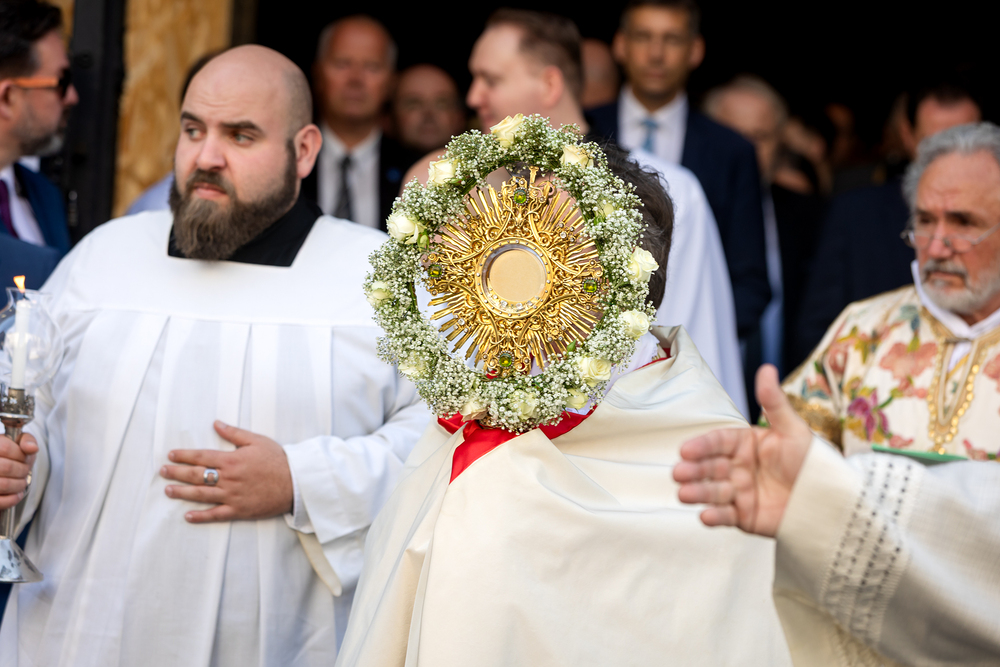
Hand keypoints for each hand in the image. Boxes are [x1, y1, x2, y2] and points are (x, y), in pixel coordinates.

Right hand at [0, 433, 37, 509]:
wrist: (2, 469)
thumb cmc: (10, 456)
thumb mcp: (18, 443)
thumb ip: (27, 440)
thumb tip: (32, 448)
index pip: (5, 448)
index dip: (20, 454)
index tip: (24, 458)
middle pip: (6, 467)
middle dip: (23, 470)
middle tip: (25, 471)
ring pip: (4, 485)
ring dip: (19, 484)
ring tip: (22, 482)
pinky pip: (0, 501)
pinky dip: (14, 499)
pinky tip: (17, 494)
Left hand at [160, 421, 292, 522]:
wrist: (296, 483)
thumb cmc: (278, 460)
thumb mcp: (257, 441)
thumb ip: (234, 433)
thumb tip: (216, 424)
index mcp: (232, 460)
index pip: (202, 456)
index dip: (184, 456)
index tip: (171, 455)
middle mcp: (229, 478)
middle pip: (196, 475)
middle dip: (177, 473)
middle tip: (162, 471)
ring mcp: (232, 496)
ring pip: (201, 495)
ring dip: (182, 493)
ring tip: (168, 491)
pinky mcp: (239, 510)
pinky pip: (216, 515)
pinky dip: (201, 517)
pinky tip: (187, 516)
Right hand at [672, 364, 810, 536]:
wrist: (831, 500)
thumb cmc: (812, 462)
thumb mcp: (793, 429)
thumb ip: (774, 402)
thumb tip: (766, 368)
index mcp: (744, 444)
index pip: (717, 442)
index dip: (701, 446)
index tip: (686, 449)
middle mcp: (737, 467)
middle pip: (709, 467)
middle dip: (692, 470)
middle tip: (679, 472)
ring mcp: (738, 492)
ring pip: (712, 491)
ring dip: (697, 492)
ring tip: (684, 494)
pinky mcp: (743, 516)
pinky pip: (725, 516)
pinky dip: (714, 517)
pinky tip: (705, 515)